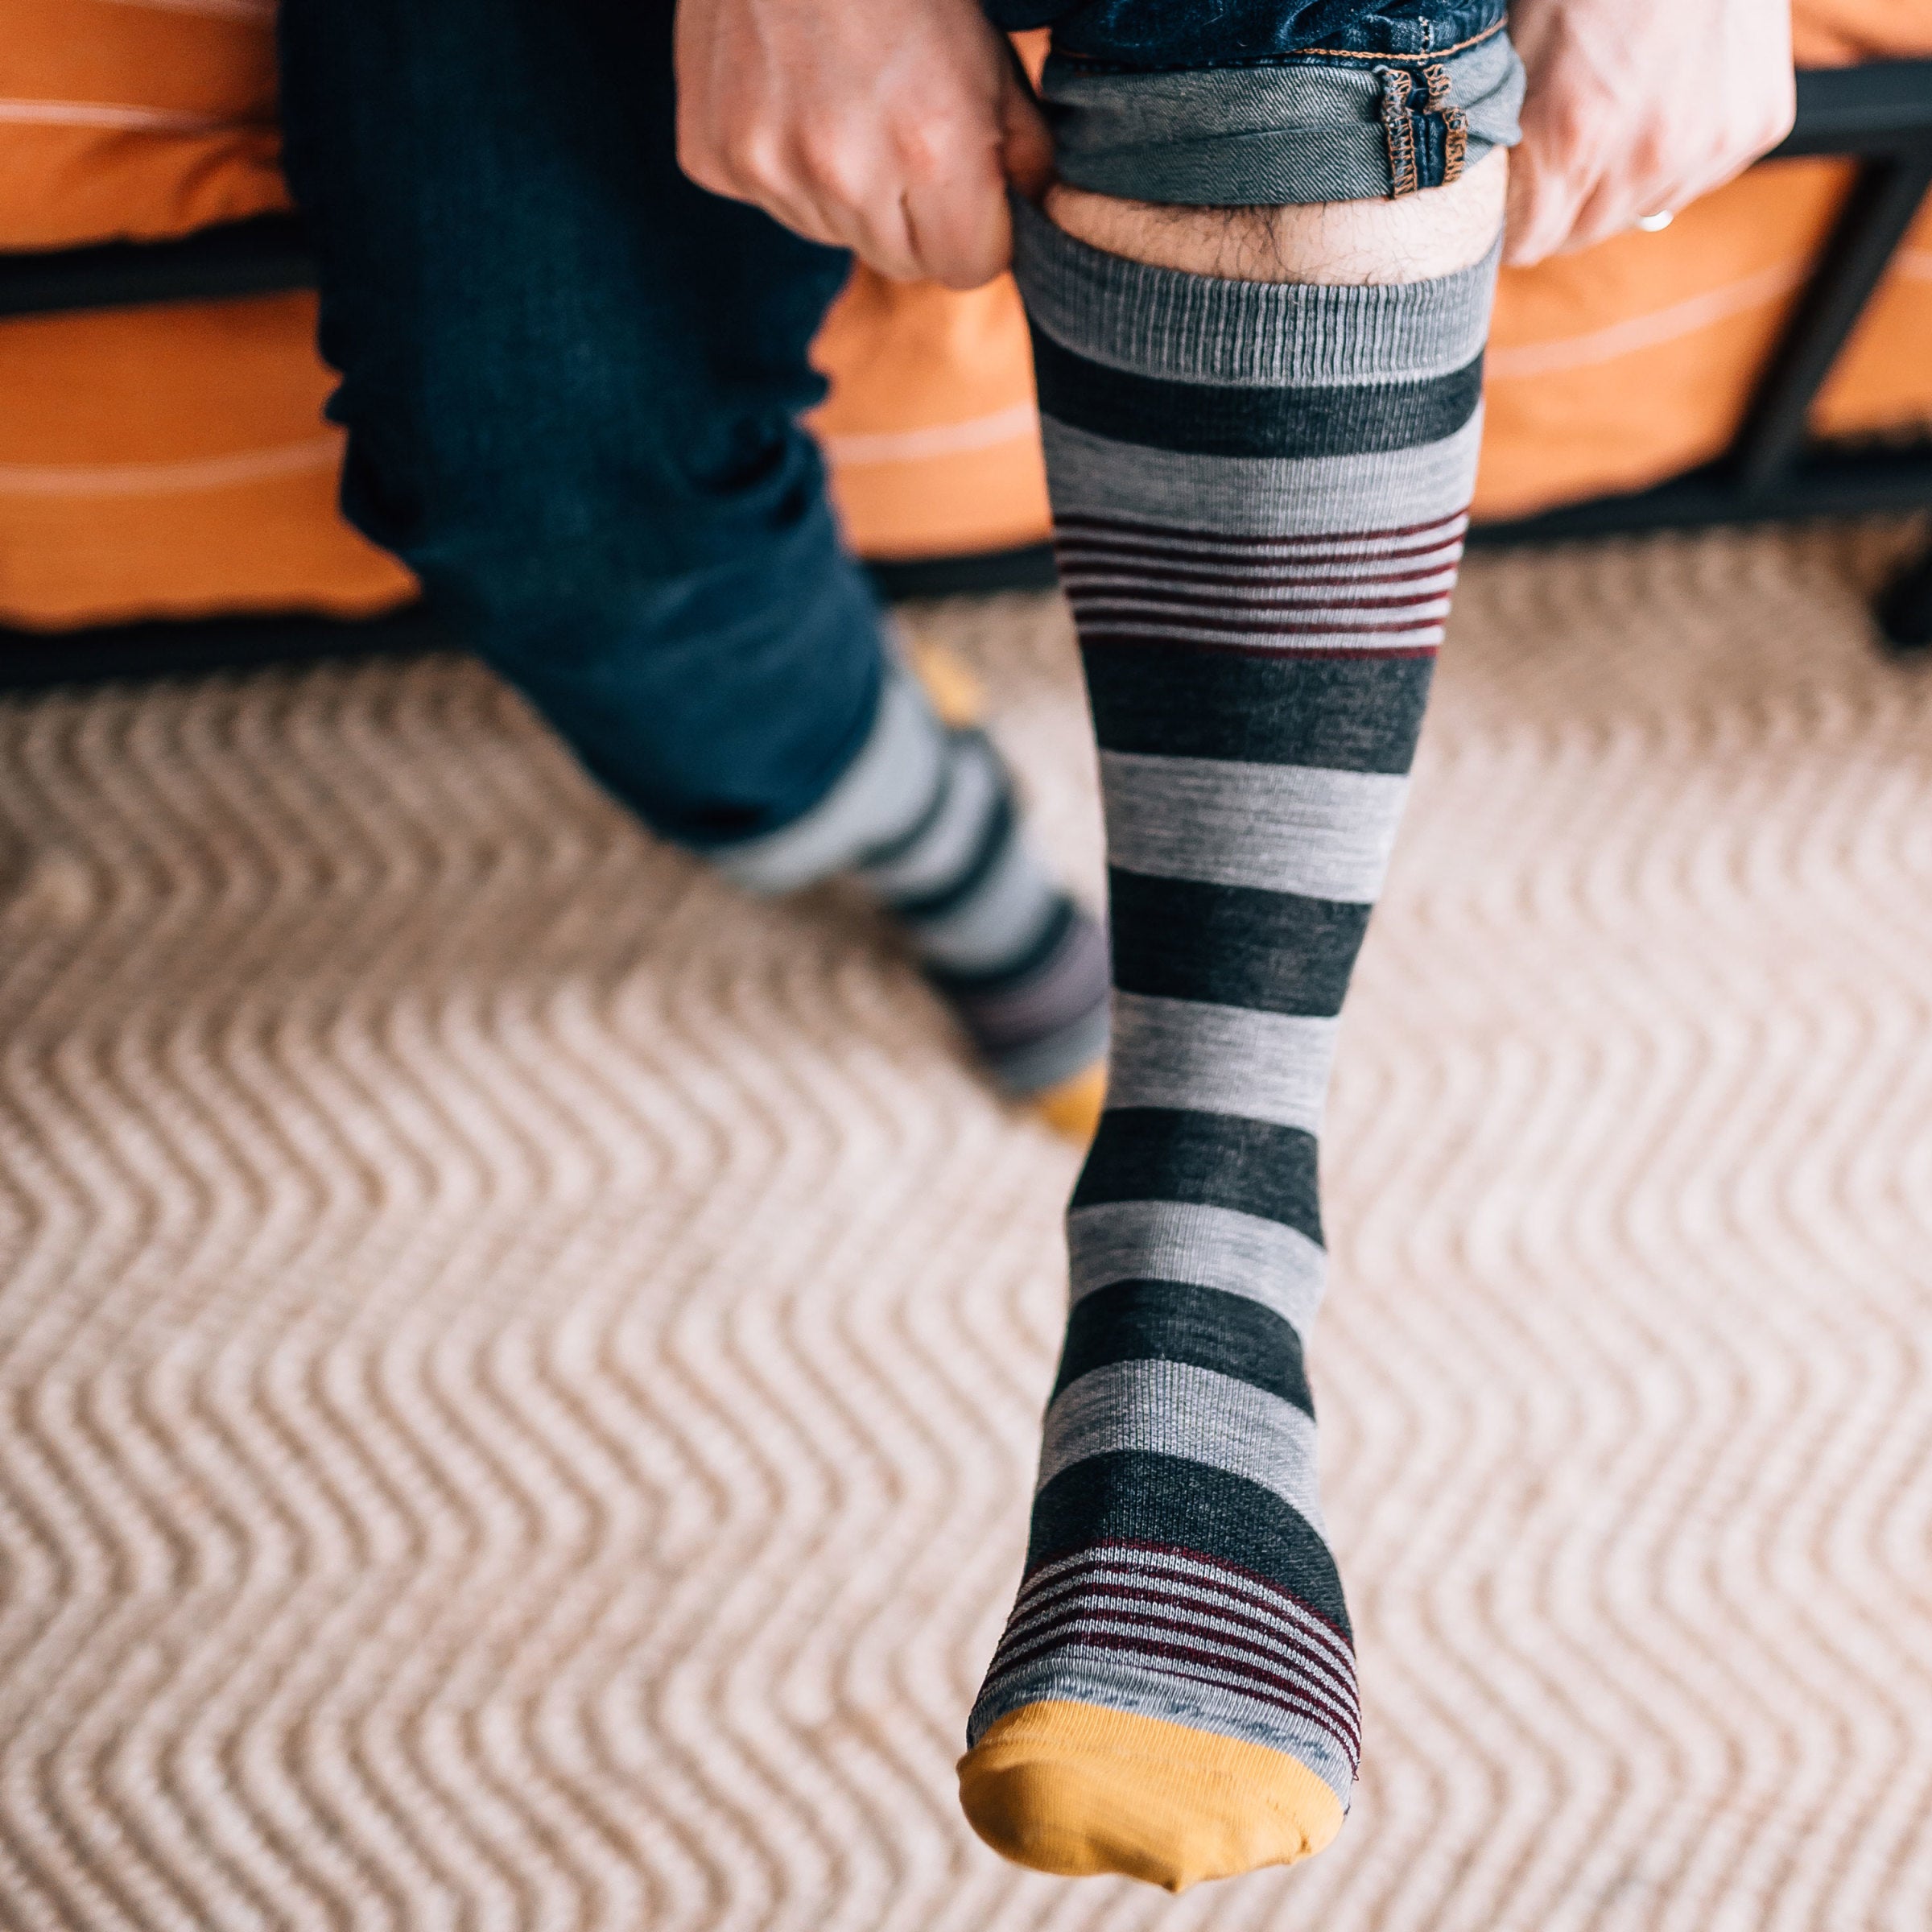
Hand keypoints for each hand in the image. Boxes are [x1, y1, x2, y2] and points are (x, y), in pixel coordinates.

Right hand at [674, 0, 1051, 288]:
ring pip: (832, 233)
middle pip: (900, 262)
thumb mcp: (991, 57)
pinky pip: (769, 199)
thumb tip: (1031, 218)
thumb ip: (1022, 154)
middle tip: (899, 125)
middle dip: (912, 216)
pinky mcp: (712, 157)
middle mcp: (845, 174)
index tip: (967, 188)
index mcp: (932, 151)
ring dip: (845, 190)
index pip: (968, 270)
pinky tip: (788, 93)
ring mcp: (768, 168)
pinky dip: (783, 162)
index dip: (975, 230)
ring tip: (839, 97)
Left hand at [1504, 0, 1795, 263]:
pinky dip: (1682, 149)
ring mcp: (1709, 144)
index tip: (1510, 192)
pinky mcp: (1757, 124)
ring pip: (1642, 208)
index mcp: (1573, 140)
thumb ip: (1499, 134)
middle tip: (1563, 142)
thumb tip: (1482, 191)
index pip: (1526, 243)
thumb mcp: (1515, 48)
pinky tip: (1672, 93)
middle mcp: (1646, 157)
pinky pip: (1701, 175)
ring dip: (1624, 177)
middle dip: (1564, 200)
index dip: (1511, 217)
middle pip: (1582, 233)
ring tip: (1620, 106)